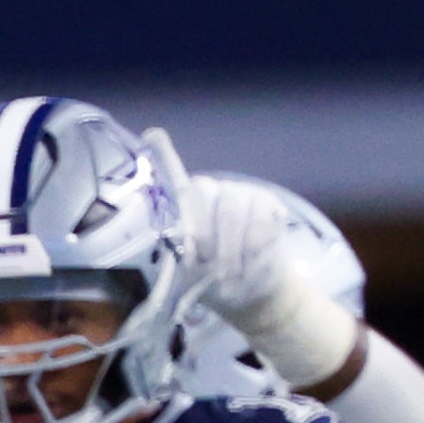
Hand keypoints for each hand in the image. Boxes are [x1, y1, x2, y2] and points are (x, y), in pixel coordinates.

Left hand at [150, 135, 296, 328]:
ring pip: (234, 208)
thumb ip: (180, 252)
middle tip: (205, 263)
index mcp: (186, 206)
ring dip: (230, 246)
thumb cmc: (210, 279)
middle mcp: (214, 191)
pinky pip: (262, 219)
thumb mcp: (185, 273)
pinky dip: (254, 245)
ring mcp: (245, 194)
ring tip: (228, 271)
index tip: (152, 134)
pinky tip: (251, 260)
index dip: (164, 154)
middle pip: (204, 193)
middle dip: (203, 234)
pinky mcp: (271, 205)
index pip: (175, 177)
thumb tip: (175, 233)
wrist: (250, 288)